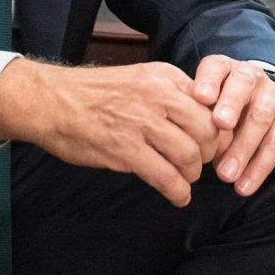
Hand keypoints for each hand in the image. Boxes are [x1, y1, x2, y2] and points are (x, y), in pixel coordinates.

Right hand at [0, 59, 217, 207]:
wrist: (52, 101)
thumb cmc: (95, 93)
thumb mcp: (141, 77)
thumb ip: (172, 92)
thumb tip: (203, 115)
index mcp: (165, 77)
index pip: (212, 103)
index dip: (222, 128)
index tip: (219, 143)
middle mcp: (159, 96)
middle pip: (208, 130)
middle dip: (212, 152)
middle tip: (203, 163)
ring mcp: (142, 123)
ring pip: (190, 155)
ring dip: (193, 174)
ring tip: (187, 179)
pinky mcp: (126, 150)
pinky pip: (166, 177)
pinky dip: (178, 192)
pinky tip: (179, 197)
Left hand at [192, 56, 274, 195]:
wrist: (258, 104)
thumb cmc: (219, 108)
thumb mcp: (203, 103)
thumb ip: (194, 111)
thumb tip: (183, 135)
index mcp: (225, 68)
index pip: (216, 67)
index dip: (209, 81)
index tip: (201, 97)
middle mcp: (252, 76)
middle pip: (242, 87)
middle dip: (231, 107)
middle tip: (219, 126)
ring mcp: (274, 95)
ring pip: (262, 117)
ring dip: (243, 148)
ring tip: (225, 175)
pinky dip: (260, 167)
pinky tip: (244, 186)